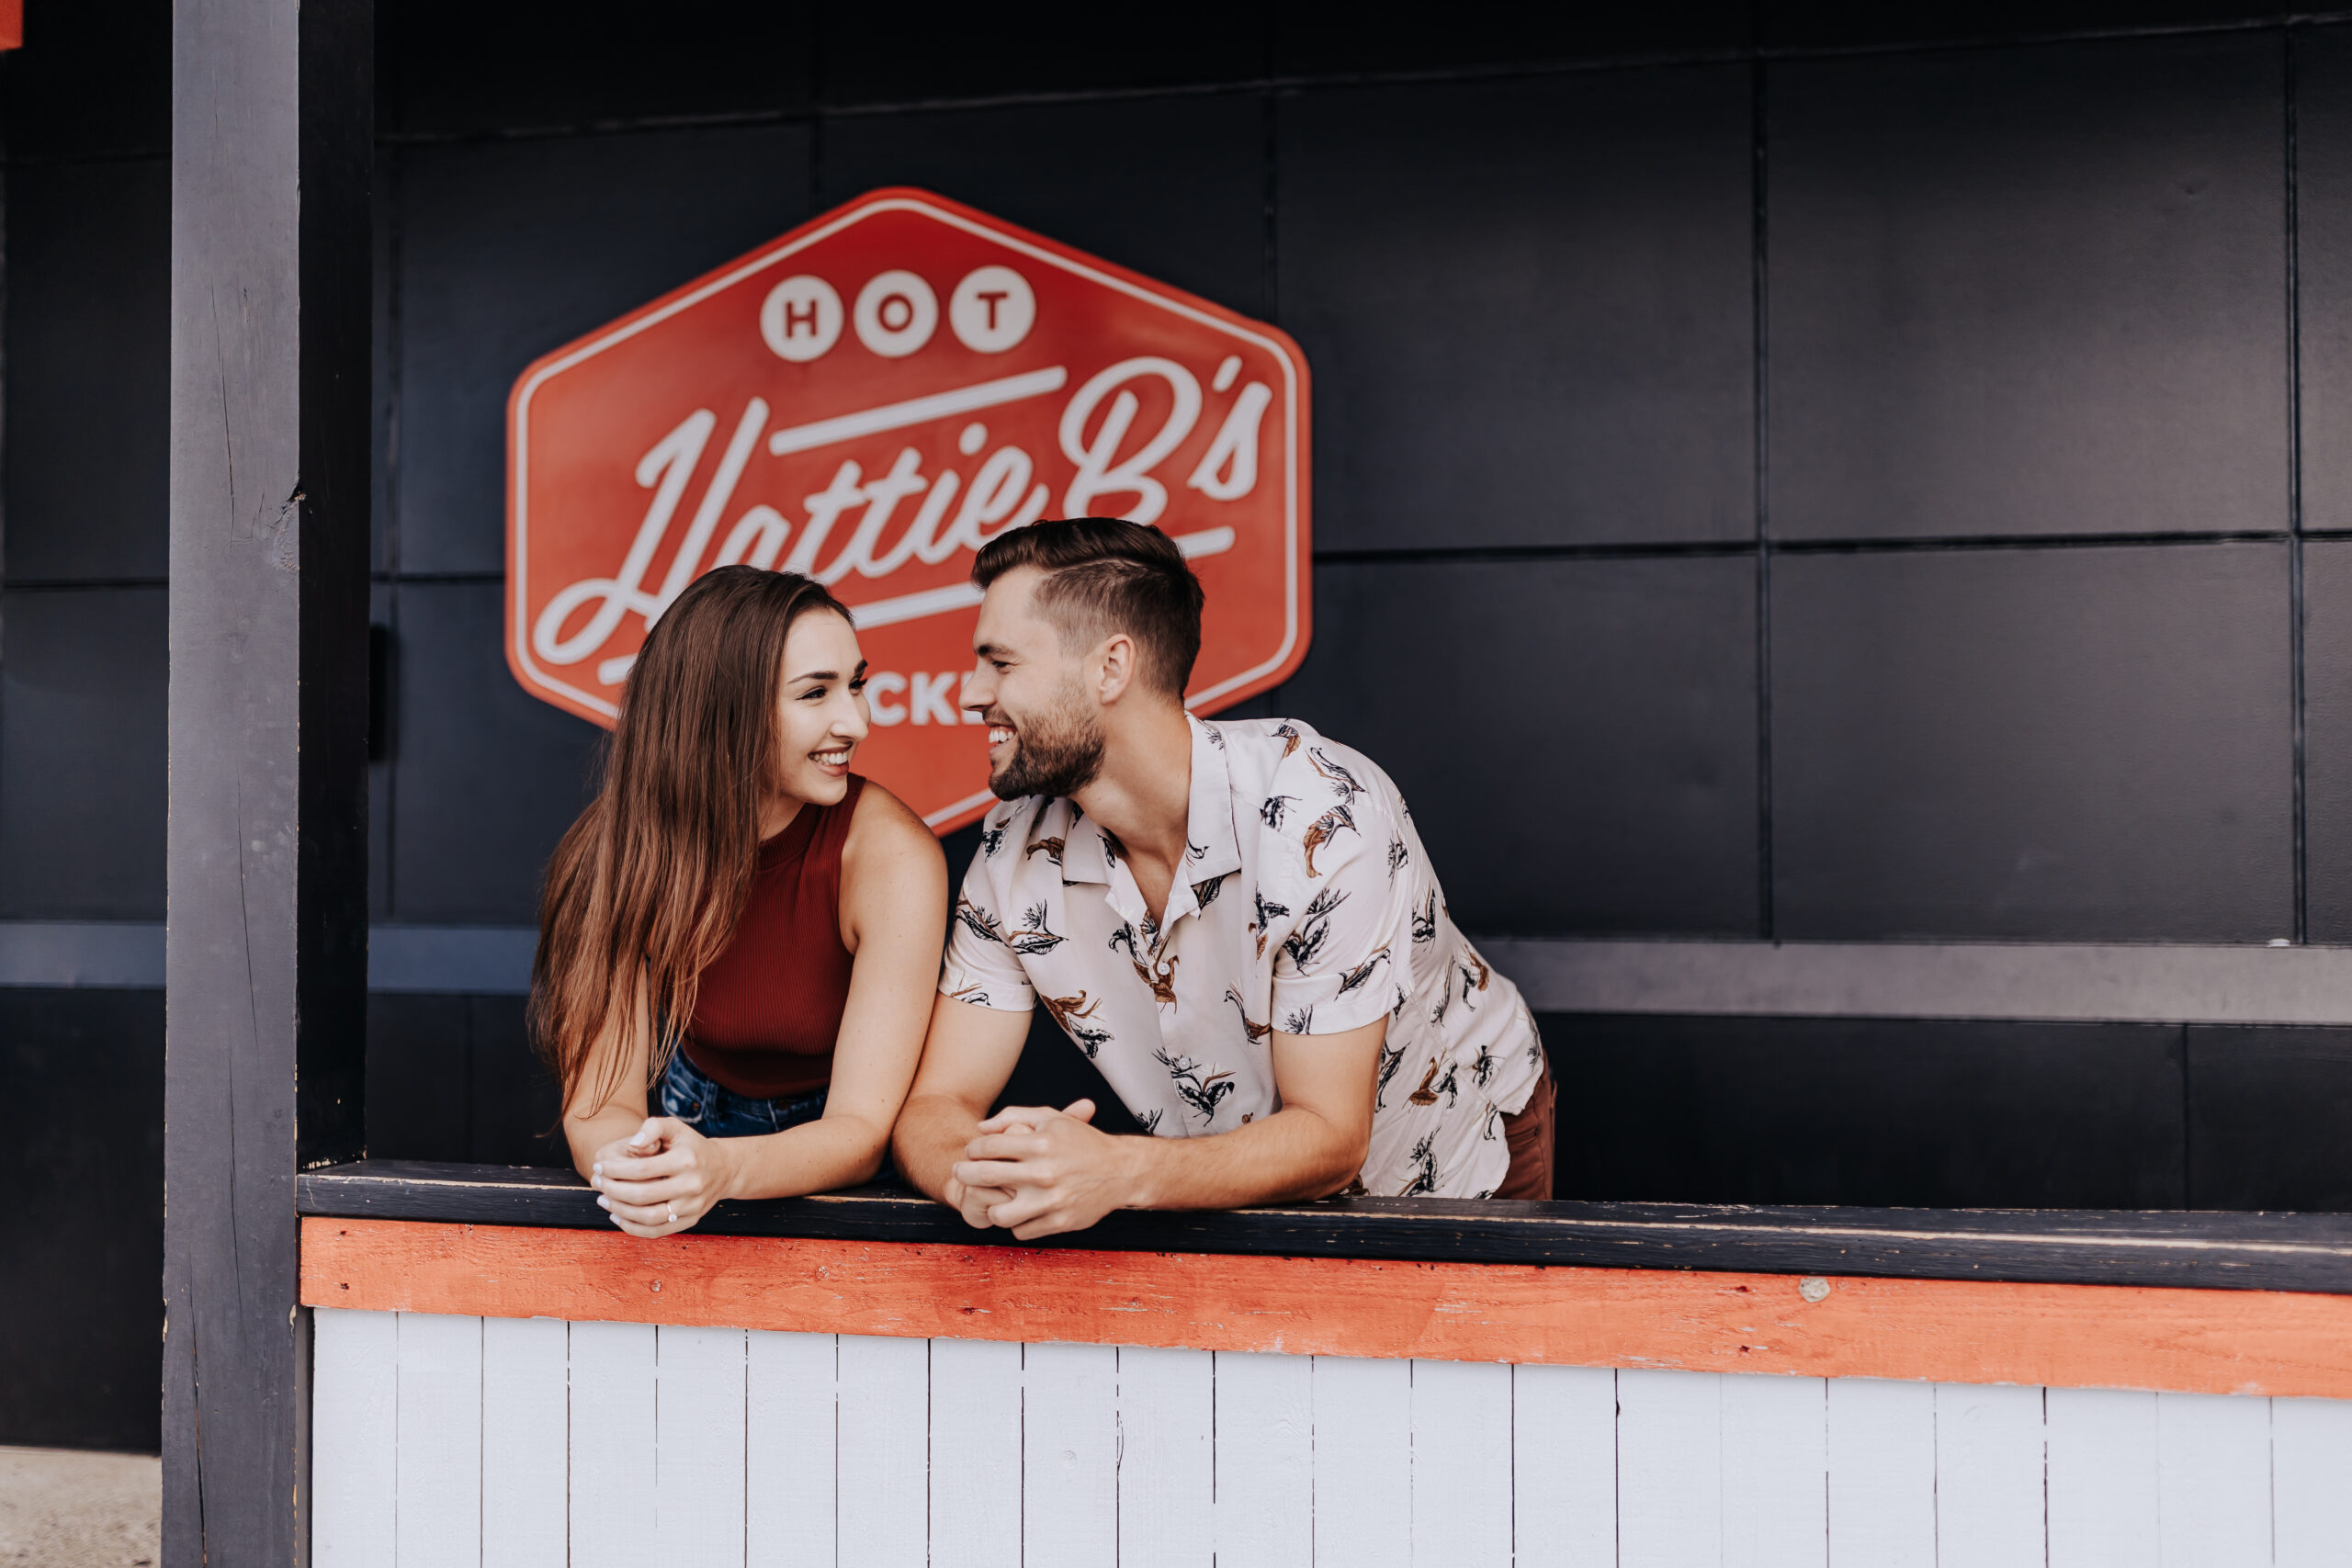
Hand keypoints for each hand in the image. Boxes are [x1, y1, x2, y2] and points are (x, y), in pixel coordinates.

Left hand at [589, 1117, 733, 1237]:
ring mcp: (692, 1206)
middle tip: (597, 1183)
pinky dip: (633, 1228)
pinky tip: (618, 1216)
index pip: (642, 1169)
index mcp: (686, 1160)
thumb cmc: (691, 1146)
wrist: (724, 1169)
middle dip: (613, 1190)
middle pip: (642, 1195)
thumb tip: (633, 1144)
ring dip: (619, 1210)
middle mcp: (691, 1185)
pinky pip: (657, 1231)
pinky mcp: (690, 1221)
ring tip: (603, 1199)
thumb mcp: (676, 1127)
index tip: (599, 1167)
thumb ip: (653, 1127)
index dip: (615, 1169)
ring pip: (648, 1218)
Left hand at [950, 1100, 1135, 1239]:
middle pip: (985, 1177)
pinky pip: (1021, 1231)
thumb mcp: (1051, 1118)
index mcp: (1041, 1144)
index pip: (988, 1147)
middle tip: (960, 1173)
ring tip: (992, 1199)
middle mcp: (1044, 1173)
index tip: (971, 1152)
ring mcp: (1051, 1201)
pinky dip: (1017, 1223)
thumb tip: (980, 1128)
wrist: (1120, 1171)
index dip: (972, 1149)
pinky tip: (1019, 1211)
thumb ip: (1013, 1116)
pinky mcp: (1060, 1222)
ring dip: (991, 1207)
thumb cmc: (1082, 1143)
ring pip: (999, 1214)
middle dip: (965, 1174)